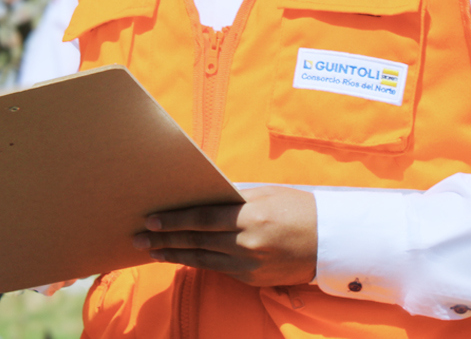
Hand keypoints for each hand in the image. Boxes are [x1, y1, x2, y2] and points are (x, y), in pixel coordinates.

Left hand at [132, 184, 317, 286]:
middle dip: (164, 239)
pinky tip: (180, 258)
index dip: (174, 220)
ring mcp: (249, 265)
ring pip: (202, 259)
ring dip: (174, 255)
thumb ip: (233, 195)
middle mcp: (247, 244)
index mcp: (250, 217)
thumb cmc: (298, 208)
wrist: (332, 242)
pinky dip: (197, 262)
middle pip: (196, 241)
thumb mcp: (266, 193)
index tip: (151, 219)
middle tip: (138, 238)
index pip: (202, 218)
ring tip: (151, 250)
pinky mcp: (252, 279)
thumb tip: (201, 192)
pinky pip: (218, 269)